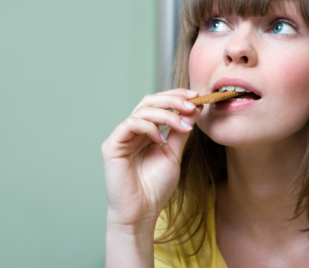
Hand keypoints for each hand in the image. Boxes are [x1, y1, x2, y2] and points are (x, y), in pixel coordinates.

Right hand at [101, 88, 201, 228]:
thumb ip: (180, 131)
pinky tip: (160, 139)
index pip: (158, 104)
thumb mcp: (173, 154)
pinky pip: (130, 124)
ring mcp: (121, 136)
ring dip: (166, 114)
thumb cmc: (155, 187)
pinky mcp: (112, 145)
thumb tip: (194, 108)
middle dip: (173, 99)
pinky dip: (149, 127)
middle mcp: (132, 130)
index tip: (197, 96)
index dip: (176, 96)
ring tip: (183, 126)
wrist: (142, 212)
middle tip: (192, 104)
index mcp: (146, 131)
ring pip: (142, 110)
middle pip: (149, 102)